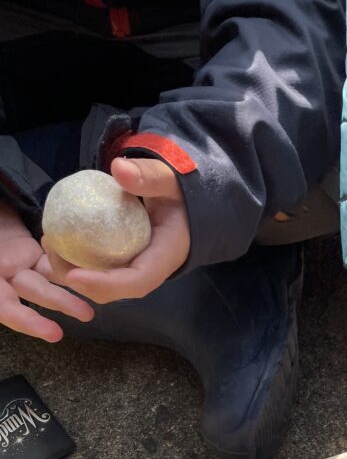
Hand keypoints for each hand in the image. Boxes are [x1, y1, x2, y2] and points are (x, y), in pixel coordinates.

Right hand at [0, 202, 93, 340]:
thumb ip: (1, 272)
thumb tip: (4, 286)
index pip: (5, 307)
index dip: (26, 320)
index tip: (53, 333)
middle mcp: (0, 277)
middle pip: (31, 293)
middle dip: (59, 304)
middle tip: (86, 315)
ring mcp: (14, 264)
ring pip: (45, 277)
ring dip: (71, 288)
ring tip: (96, 299)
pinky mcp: (27, 250)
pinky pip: (48, 258)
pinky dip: (67, 262)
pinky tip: (90, 265)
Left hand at [45, 157, 190, 303]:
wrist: (184, 206)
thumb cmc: (178, 195)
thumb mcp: (169, 181)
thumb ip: (149, 175)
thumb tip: (119, 168)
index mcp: (163, 258)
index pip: (137, 282)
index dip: (105, 284)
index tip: (74, 275)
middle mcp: (147, 271)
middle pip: (113, 290)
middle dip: (78, 281)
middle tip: (52, 248)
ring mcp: (133, 270)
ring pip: (100, 285)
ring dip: (70, 272)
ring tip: (49, 242)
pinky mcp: (121, 263)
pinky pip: (96, 270)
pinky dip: (74, 262)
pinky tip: (56, 240)